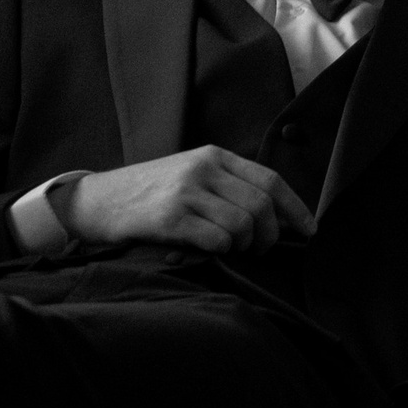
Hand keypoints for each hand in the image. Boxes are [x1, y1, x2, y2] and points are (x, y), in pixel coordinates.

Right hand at [64, 149, 314, 256]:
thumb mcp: (189, 175)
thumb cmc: (148, 194)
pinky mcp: (171, 217)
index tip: (309, 231)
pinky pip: (218, 240)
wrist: (98, 201)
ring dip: (245, 246)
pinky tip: (208, 251)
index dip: (296, 209)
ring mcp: (186, 192)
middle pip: (262, 205)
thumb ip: (227, 186)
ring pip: (244, 224)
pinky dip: (222, 252)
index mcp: (213, 156)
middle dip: (270, 236)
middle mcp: (203, 168)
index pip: (270, 180)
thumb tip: (275, 217)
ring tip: (232, 251)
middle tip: (259, 251)